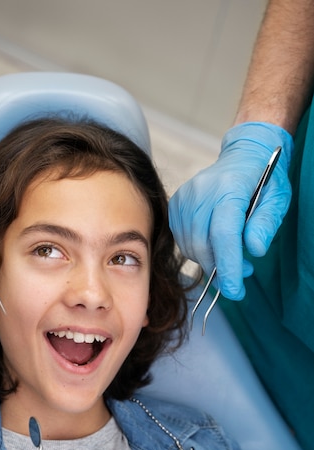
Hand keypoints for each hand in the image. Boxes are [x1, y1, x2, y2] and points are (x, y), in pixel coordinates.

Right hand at [169, 122, 292, 299]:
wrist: (243, 154)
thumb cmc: (263, 179)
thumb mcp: (277, 199)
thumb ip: (265, 224)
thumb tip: (253, 250)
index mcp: (230, 188)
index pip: (223, 234)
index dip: (227, 266)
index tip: (234, 291)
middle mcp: (201, 192)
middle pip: (202, 244)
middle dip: (220, 268)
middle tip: (242, 273)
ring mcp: (185, 197)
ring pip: (190, 246)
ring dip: (210, 260)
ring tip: (231, 255)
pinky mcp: (176, 204)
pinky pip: (182, 239)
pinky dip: (197, 249)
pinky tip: (214, 243)